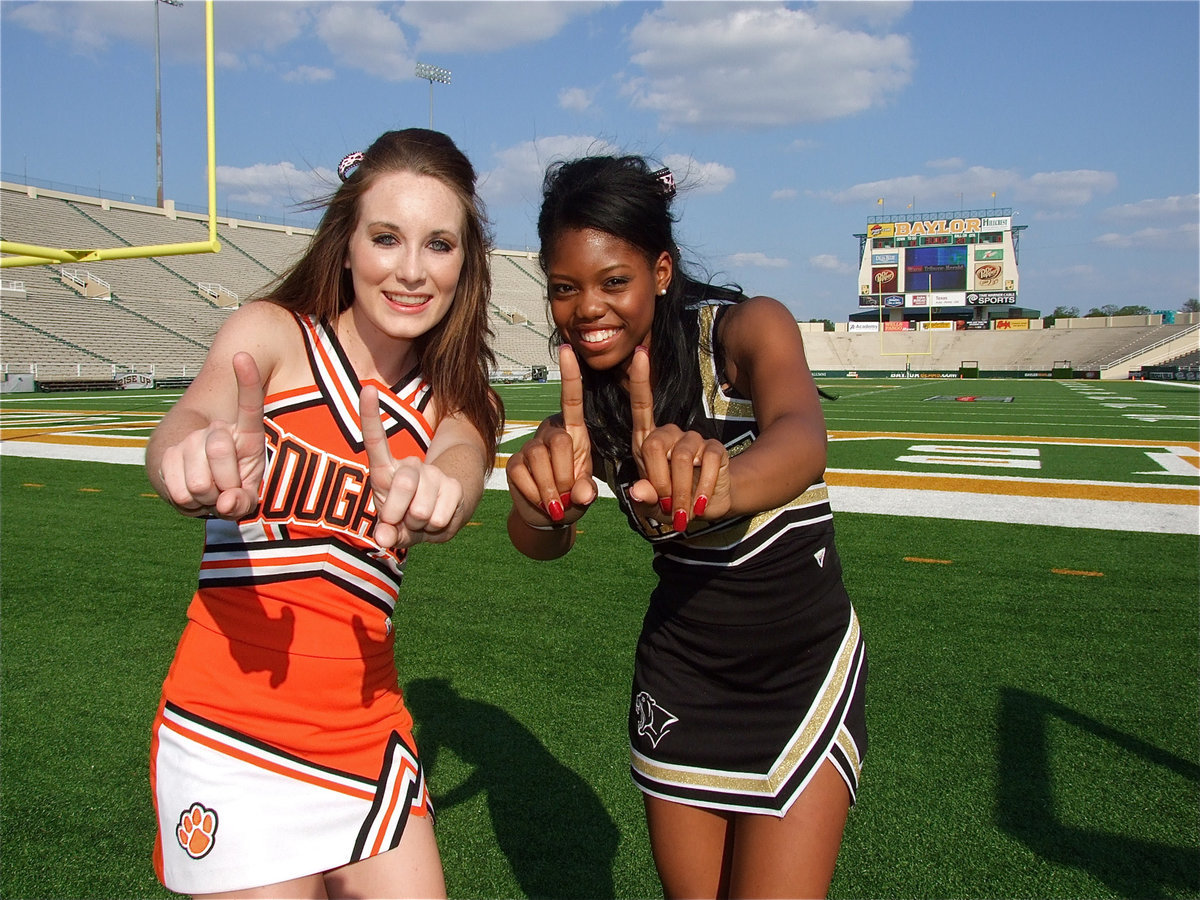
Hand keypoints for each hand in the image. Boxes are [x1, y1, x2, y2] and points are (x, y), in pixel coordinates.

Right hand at [158, 351, 265, 518]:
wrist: (203, 488)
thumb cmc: (234, 488)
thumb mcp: (249, 496)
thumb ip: (245, 502)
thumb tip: (225, 502)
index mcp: (246, 434)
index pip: (250, 404)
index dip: (247, 380)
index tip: (241, 355)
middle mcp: (217, 431)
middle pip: (219, 448)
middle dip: (226, 484)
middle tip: (227, 490)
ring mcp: (190, 440)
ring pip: (198, 477)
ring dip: (206, 498)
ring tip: (211, 493)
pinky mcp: (167, 454)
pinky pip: (178, 489)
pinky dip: (187, 502)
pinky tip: (193, 496)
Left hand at [360, 384, 464, 548]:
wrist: (437, 519)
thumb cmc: (402, 519)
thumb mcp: (389, 525)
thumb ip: (385, 533)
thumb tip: (384, 538)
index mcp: (385, 472)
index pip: (375, 440)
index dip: (370, 416)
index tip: (368, 388)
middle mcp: (409, 467)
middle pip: (403, 483)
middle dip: (398, 515)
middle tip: (401, 521)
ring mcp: (433, 475)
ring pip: (421, 509)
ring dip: (418, 527)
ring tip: (418, 522)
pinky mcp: (453, 486)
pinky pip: (439, 518)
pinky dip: (434, 529)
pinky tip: (434, 522)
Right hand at [505, 344, 596, 526]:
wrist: (549, 516)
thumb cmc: (573, 497)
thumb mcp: (586, 492)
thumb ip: (587, 491)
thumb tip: (581, 494)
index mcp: (574, 433)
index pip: (571, 400)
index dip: (570, 376)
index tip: (568, 349)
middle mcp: (550, 434)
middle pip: (560, 443)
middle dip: (566, 475)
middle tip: (569, 496)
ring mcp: (530, 447)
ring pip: (540, 462)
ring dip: (551, 490)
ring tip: (557, 503)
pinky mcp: (514, 464)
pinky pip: (523, 476)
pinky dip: (536, 495)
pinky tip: (542, 502)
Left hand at [626, 347, 729, 531]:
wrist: (704, 508)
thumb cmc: (671, 502)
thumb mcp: (652, 504)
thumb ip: (644, 498)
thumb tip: (638, 491)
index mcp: (648, 442)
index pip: (641, 406)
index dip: (641, 381)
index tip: (639, 354)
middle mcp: (670, 434)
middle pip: (657, 444)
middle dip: (660, 480)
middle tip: (667, 504)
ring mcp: (693, 439)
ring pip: (683, 458)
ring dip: (681, 489)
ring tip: (682, 507)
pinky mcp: (714, 448)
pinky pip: (707, 464)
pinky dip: (702, 488)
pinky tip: (700, 501)